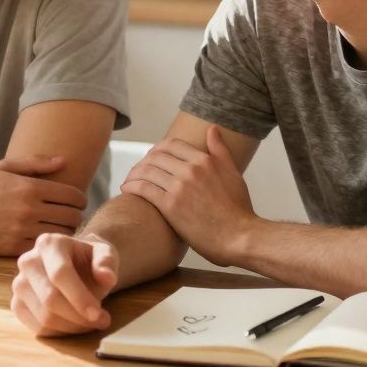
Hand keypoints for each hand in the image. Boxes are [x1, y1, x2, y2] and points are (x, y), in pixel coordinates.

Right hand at [0, 155, 87, 255]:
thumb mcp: (3, 167)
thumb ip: (35, 163)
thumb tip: (63, 161)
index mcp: (30, 187)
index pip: (73, 195)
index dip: (80, 199)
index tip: (76, 202)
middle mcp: (29, 209)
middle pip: (72, 216)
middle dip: (75, 216)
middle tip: (69, 216)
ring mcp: (21, 230)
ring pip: (60, 235)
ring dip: (63, 233)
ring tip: (57, 229)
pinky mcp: (11, 247)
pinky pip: (41, 248)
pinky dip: (45, 245)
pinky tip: (41, 240)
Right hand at [11, 232, 118, 335]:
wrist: (75, 266)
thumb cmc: (90, 260)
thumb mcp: (105, 254)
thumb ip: (106, 263)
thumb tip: (107, 277)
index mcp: (49, 243)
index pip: (60, 273)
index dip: (79, 297)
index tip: (98, 314)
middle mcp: (28, 261)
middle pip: (49, 298)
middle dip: (78, 316)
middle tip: (102, 320)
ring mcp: (19, 284)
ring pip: (44, 317)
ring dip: (72, 326)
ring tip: (91, 322)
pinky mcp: (17, 304)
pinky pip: (37, 328)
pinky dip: (60, 333)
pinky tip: (75, 325)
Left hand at [121, 127, 256, 266]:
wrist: (239, 237)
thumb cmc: (238, 209)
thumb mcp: (233, 173)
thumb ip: (220, 150)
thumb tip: (212, 129)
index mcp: (204, 160)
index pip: (171, 144)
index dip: (157, 150)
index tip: (151, 158)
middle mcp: (190, 169)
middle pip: (156, 156)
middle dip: (143, 162)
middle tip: (137, 170)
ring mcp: (179, 187)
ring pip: (147, 171)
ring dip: (134, 174)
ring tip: (129, 180)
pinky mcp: (170, 205)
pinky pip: (144, 189)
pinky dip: (132, 186)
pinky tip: (127, 189)